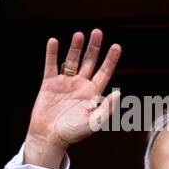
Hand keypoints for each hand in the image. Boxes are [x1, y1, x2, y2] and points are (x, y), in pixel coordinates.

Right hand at [24, 28, 121, 165]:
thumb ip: (106, 108)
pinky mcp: (49, 83)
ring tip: (79, 35)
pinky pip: (51, 65)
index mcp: (92, 93)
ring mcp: (65, 82)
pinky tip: (53, 41)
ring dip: (75, 47)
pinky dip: (52, 53)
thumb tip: (119, 93)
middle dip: (94, 47)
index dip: (110, 59)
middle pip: (89, 61)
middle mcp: (80, 85)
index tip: (116, 46)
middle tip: (97, 32)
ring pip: (71, 60)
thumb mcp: (93, 122)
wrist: (49, 137)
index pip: (104, 72)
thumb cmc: (72, 132)